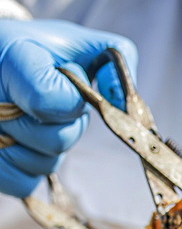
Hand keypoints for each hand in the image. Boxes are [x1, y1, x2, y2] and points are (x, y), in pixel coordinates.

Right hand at [0, 18, 137, 197]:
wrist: (4, 61)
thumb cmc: (45, 55)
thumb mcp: (79, 45)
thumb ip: (112, 63)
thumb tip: (123, 105)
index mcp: (13, 56)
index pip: (48, 99)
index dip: (72, 103)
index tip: (71, 89)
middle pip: (54, 140)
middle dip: (69, 126)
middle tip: (57, 106)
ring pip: (40, 164)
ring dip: (52, 149)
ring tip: (40, 121)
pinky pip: (23, 183)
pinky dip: (34, 169)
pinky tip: (29, 143)